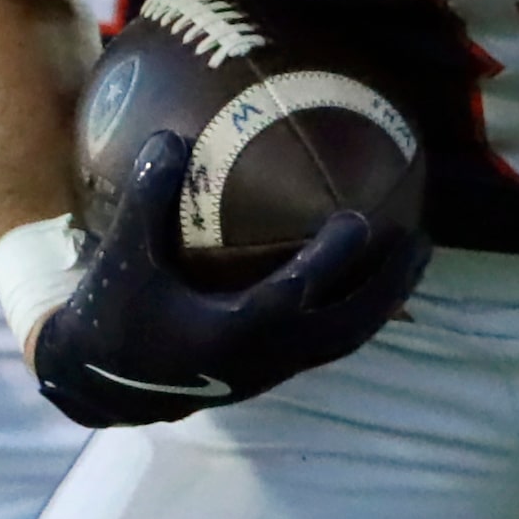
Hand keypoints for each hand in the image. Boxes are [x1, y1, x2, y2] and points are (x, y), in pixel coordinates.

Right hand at [33, 129, 429, 428]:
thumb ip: (147, 198)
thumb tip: (170, 135)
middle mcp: (260, 360)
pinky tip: (368, 277)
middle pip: (345, 328)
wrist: (97, 383)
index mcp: (229, 335)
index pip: (295, 297)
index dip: (331, 261)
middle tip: (421, 240)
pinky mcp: (267, 372)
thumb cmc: (111, 315)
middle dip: (388, 287)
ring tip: (413, 258)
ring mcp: (268, 371)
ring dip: (382, 301)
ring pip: (343, 341)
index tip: (360, 220)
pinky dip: (355, 309)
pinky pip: (327, 340)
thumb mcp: (123, 255)